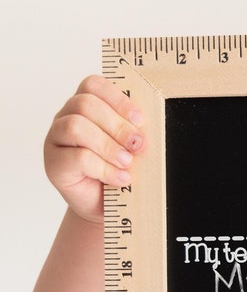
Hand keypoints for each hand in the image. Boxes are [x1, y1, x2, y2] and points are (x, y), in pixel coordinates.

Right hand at [44, 75, 145, 223]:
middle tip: (138, 145)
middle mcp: (66, 117)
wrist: (107, 206)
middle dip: (117, 125)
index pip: (93, 85)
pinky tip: (121, 178)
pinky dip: (104, 168)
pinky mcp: (54, 164)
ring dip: (108, 145)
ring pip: (75, 126)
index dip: (117, 99)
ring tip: (127, 162)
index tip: (140, 120)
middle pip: (85, 104)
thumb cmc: (119, 171)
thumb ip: (133, 132)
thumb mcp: (129, 148)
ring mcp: (56, 140)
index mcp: (85, 106)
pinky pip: (77, 157)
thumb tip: (146, 128)